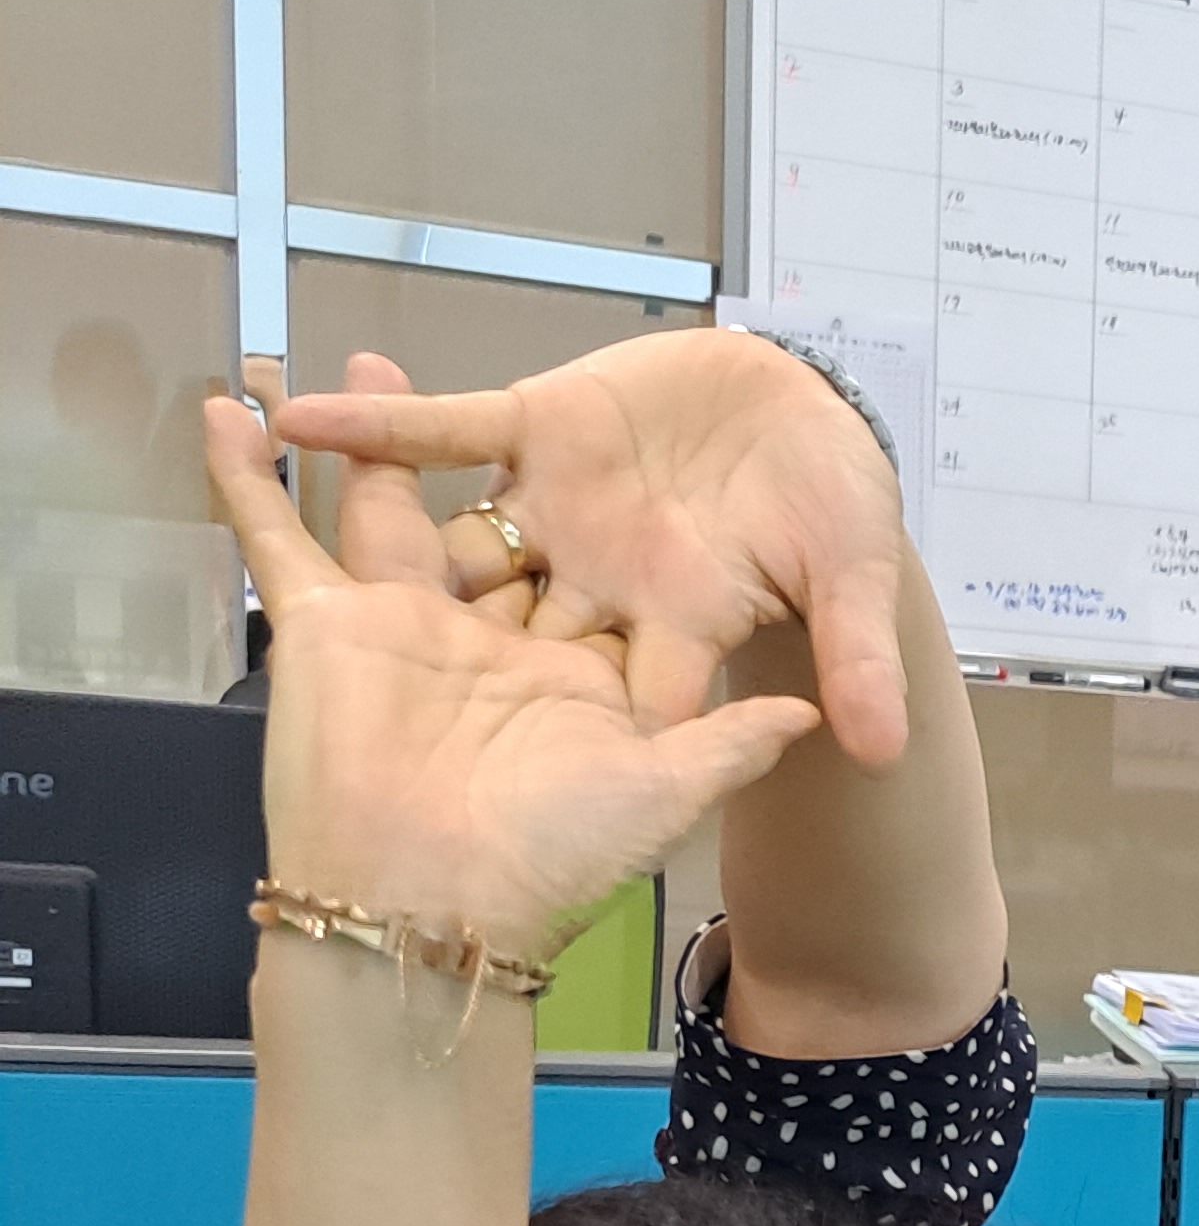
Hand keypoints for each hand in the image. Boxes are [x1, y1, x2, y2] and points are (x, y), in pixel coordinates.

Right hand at [203, 391, 816, 946]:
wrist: (426, 909)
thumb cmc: (552, 863)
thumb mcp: (664, 793)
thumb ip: (731, 742)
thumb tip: (816, 718)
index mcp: (573, 670)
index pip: (602, 580)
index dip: (624, 524)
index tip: (648, 467)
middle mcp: (491, 641)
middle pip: (490, 528)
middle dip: (485, 466)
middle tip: (486, 391)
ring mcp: (407, 630)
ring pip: (384, 509)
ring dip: (368, 439)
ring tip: (364, 358)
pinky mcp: (329, 629)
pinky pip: (278, 536)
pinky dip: (248, 477)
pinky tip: (236, 409)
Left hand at [272, 329, 912, 765]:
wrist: (804, 409)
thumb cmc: (835, 499)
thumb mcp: (854, 577)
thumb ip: (856, 658)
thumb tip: (887, 749)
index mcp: (670, 630)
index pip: (621, 706)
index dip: (571, 756)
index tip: (505, 815)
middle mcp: (596, 583)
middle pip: (506, 641)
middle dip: (435, 682)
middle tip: (357, 739)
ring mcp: (558, 511)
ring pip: (453, 542)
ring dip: (371, 546)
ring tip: (284, 577)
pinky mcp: (540, 429)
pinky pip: (448, 433)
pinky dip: (380, 426)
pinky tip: (299, 419)